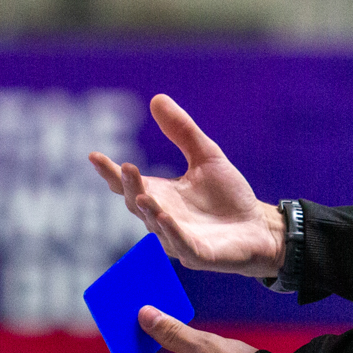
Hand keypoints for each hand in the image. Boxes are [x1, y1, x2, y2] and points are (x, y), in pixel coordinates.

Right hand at [91, 94, 284, 277]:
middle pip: (138, 203)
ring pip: (156, 225)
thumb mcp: (206, 155)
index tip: (94, 156)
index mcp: (161, 195)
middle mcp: (163, 217)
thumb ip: (181, 131)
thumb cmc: (228, 195)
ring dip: (148, 210)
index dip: (110, 172)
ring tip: (142, 195)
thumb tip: (157, 98)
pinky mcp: (198, 254)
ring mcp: (178, 238)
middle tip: (124, 168)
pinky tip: (165, 217)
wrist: (259, 226)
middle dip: (130, 187)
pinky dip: (171, 232)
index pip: (128, 185)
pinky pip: (181, 244)